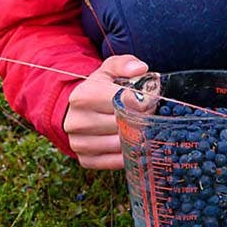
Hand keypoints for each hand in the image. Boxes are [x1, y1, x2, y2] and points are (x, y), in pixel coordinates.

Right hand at [63, 54, 149, 169]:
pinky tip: (133, 145)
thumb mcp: (108, 70)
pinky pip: (116, 162)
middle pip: (125, 125)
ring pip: (122, 145)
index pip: (126, 102)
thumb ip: (124, 64)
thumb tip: (141, 69)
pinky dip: (129, 155)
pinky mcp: (86, 160)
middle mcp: (77, 121)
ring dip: (137, 138)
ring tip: (141, 128)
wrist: (76, 111)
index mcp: (84, 95)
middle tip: (149, 116)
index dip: (144, 103)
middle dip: (143, 120)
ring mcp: (79, 143)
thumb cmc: (98, 89)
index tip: (151, 101)